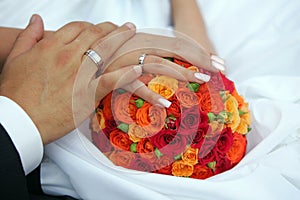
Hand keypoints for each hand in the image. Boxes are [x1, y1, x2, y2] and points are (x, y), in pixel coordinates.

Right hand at [0, 15, 139, 143]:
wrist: (18, 120)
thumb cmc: (15, 93)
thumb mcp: (16, 58)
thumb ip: (28, 36)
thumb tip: (37, 19)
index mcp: (50, 47)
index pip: (77, 27)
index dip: (90, 25)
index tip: (98, 28)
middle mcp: (67, 57)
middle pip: (95, 34)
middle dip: (111, 27)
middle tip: (122, 27)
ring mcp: (79, 75)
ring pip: (105, 50)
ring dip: (121, 38)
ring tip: (131, 32)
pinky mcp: (87, 94)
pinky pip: (111, 80)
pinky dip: (126, 73)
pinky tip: (137, 68)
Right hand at [100, 32, 221, 105]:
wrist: (74, 63)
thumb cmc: (105, 60)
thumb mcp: (130, 52)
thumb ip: (151, 55)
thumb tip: (171, 57)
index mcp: (143, 40)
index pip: (176, 44)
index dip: (198, 52)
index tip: (218, 62)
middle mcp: (135, 47)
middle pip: (172, 49)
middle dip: (197, 58)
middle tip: (218, 69)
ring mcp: (123, 61)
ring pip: (156, 64)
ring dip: (179, 72)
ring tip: (200, 80)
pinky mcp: (111, 79)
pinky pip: (132, 85)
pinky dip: (149, 93)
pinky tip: (166, 104)